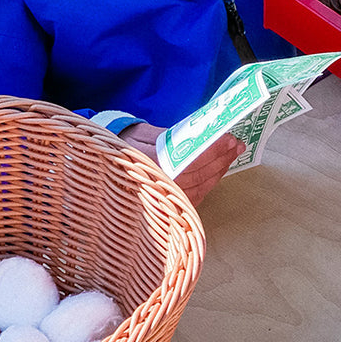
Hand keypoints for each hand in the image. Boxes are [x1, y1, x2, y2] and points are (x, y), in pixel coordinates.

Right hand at [120, 122, 243, 206]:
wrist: (103, 169)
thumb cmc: (122, 146)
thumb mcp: (141, 133)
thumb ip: (168, 134)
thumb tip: (200, 132)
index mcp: (151, 167)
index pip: (190, 159)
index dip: (213, 150)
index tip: (229, 139)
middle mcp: (158, 188)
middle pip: (199, 175)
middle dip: (221, 158)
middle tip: (237, 144)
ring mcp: (164, 201)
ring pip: (201, 187)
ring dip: (220, 170)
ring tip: (233, 154)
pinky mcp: (167, 209)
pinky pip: (195, 197)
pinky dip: (210, 183)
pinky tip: (219, 170)